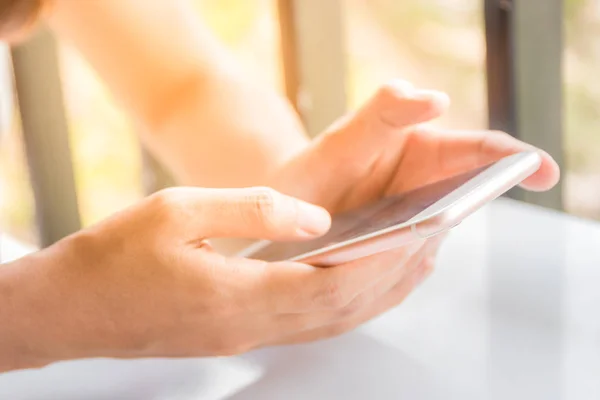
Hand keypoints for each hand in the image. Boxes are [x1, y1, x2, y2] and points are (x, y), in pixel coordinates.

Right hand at [1, 187, 430, 369]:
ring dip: (374, 297)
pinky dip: (341, 307)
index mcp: (238, 293)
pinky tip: (354, 290)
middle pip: (341, 308)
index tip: (420, 238)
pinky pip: (305, 326)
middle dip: (392, 280)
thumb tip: (316, 217)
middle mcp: (248, 325)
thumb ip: (254, 210)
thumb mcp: (178, 211)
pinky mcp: (232, 336)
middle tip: (433, 249)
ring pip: (328, 323)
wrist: (69, 309)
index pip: (332, 283)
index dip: (381, 262)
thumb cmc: (114, 257)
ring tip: (410, 267)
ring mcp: (242, 337)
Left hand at [265, 80, 559, 343]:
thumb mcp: (342, 138)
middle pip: (464, 200)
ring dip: (420, 249)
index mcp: (424, 151)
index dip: (514, 159)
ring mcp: (415, 225)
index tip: (541, 171)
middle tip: (420, 229)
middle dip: (456, 216)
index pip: (478, 151)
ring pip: (439, 239)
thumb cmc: (313, 171)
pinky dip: (400, 272)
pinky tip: (370, 269)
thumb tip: (432, 97)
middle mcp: (427, 189)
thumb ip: (382, 113)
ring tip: (376, 249)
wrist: (282, 215)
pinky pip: (413, 268)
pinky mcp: (400, 258)